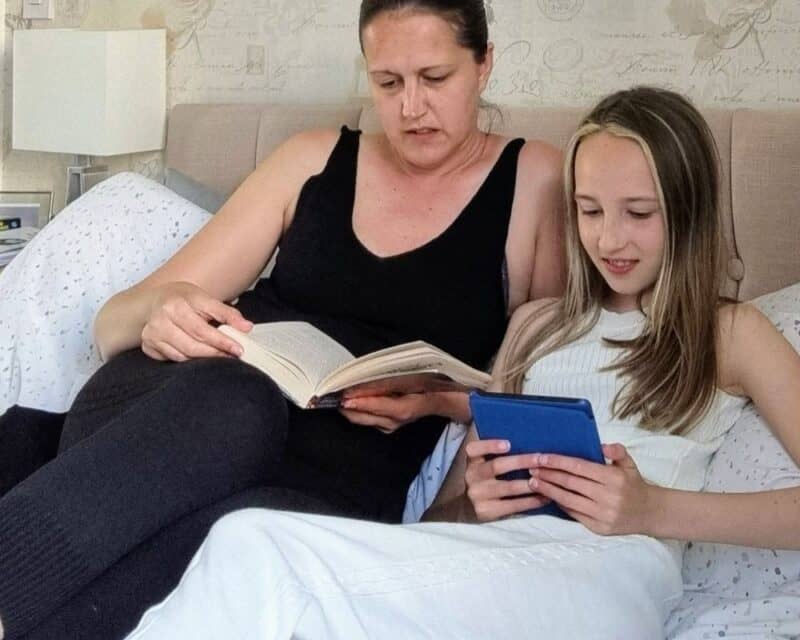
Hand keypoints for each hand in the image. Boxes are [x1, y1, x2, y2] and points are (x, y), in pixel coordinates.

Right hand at [141, 281, 252, 361]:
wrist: (153, 301)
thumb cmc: (182, 299)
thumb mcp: (205, 299)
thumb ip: (226, 313)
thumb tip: (247, 327)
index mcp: (176, 304)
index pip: (202, 329)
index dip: (222, 341)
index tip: (238, 349)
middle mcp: (161, 319)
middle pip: (192, 345)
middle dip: (216, 353)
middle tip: (232, 356)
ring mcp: (152, 334)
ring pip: (183, 355)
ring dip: (204, 359)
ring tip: (220, 356)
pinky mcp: (148, 346)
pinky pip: (173, 359)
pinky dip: (189, 360)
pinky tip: (200, 356)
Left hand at [339, 391, 468, 433]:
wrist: (450, 400)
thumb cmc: (435, 385)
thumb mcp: (416, 378)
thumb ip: (391, 382)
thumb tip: (368, 384)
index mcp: (406, 408)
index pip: (378, 406)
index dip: (360, 401)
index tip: (344, 397)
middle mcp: (398, 420)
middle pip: (367, 417)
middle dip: (348, 408)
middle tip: (331, 397)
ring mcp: (394, 425)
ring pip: (366, 420)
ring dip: (351, 410)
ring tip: (336, 399)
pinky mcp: (391, 424)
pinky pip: (370, 420)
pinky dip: (359, 412)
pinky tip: (351, 404)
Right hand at [464, 438, 550, 521]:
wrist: (468, 509)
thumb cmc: (485, 481)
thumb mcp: (483, 466)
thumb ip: (495, 455)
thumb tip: (527, 442)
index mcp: (471, 461)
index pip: (474, 449)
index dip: (490, 445)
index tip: (508, 444)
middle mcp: (471, 477)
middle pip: (497, 466)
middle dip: (521, 461)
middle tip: (540, 459)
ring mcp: (477, 495)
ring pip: (508, 487)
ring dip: (531, 483)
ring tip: (548, 479)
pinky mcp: (486, 512)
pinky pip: (513, 505)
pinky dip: (531, 501)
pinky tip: (544, 497)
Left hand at [529, 443, 656, 535]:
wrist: (650, 513)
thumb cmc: (634, 485)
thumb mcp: (629, 464)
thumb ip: (617, 452)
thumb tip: (603, 445)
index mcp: (614, 478)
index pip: (579, 468)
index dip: (558, 462)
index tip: (541, 457)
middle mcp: (608, 497)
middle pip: (570, 483)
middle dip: (548, 475)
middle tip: (530, 468)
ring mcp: (603, 514)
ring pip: (569, 500)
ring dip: (548, 490)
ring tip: (533, 482)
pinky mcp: (599, 528)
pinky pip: (574, 514)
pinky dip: (560, 504)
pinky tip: (548, 496)